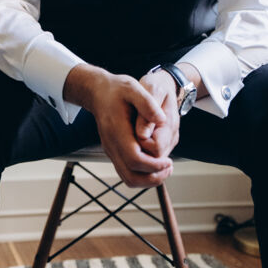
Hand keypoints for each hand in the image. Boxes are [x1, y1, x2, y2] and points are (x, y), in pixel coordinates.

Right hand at [64, 64, 173, 186]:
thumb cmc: (117, 89)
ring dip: (148, 179)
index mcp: (117, 131)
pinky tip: (156, 164)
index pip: (134, 159)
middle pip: (131, 176)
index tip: (168, 160)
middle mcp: (111, 145)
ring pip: (128, 178)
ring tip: (165, 168)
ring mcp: (111, 151)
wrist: (98, 92)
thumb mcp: (134, 88)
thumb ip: (147, 104)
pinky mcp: (114, 152)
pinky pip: (127, 172)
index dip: (153, 165)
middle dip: (153, 178)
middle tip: (169, 167)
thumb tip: (162, 120)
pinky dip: (142, 174)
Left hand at [135, 70, 179, 158]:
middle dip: (140, 149)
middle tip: (131, 129)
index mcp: (169, 124)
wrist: (163, 85)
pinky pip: (149, 156)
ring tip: (133, 130)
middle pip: (154, 159)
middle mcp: (171, 137)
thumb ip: (147, 108)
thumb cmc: (156, 85)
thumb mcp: (152, 88)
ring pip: (151, 160)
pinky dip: (140, 149)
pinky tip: (134, 134)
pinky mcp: (162, 144)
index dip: (142, 142)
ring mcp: (167, 142)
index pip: (156, 149)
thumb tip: (143, 133)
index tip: (134, 127)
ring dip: (139, 150)